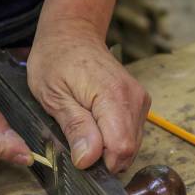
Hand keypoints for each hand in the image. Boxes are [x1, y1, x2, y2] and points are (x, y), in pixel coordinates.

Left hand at [27, 18, 150, 172]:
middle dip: (103, 157)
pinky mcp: (140, 103)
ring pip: (131, 145)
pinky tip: (96, 123)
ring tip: (85, 127)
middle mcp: (134, 99)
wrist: (73, 33)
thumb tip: (88, 160)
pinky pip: (131, 134)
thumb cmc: (56, 60)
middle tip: (77, 139)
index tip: (78, 154)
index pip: (121, 148)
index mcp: (113, 96)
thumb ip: (75, 127)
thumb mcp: (53, 96)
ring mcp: (140, 101)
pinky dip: (113, 138)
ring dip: (108, 148)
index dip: (100, 161)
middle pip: (128, 150)